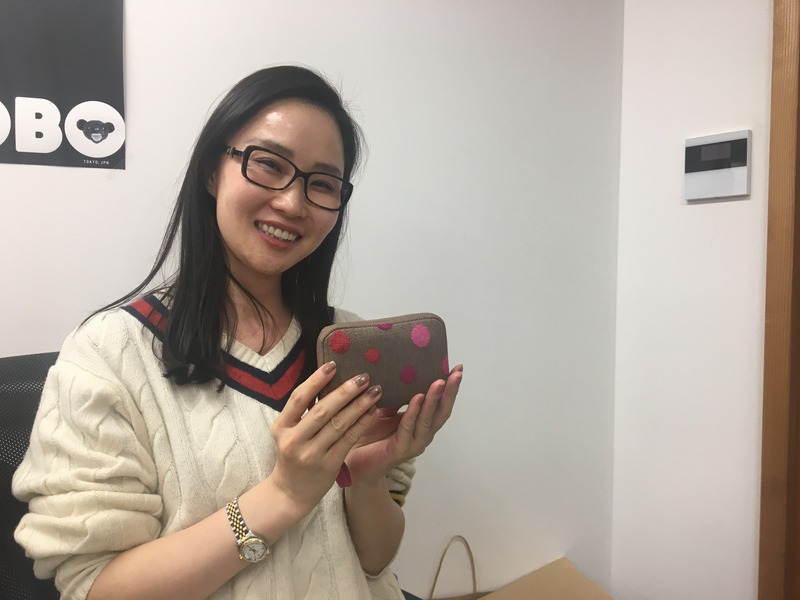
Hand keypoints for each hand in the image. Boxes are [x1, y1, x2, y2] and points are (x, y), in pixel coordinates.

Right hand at [269, 363, 380, 512]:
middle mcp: (294, 441)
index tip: (333, 364)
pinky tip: (372, 411)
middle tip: (364, 377)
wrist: (291, 492)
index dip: (316, 380)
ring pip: (339, 424)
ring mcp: (312, 455)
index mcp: (282, 427)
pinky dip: (362, 423)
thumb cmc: (293, 454)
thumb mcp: (288, 431)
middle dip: (345, 391)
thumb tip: (326, 378)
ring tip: (375, 391)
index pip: (299, 398)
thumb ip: (303, 410)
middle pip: (322, 410)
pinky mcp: (329, 465)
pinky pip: (348, 439)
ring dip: (359, 405)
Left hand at [344, 365, 462, 484]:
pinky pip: (408, 428)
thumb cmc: (370, 433)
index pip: (440, 403)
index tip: (457, 368)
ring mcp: (414, 443)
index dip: (449, 387)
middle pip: (442, 412)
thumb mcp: (385, 408)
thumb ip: (396, 394)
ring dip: (434, 400)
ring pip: (428, 420)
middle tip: (456, 374)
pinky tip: (417, 398)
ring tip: (439, 382)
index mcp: (421, 422)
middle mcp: (422, 433)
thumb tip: (403, 369)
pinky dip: (413, 412)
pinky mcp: (401, 450)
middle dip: (450, 392)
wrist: (353, 461)